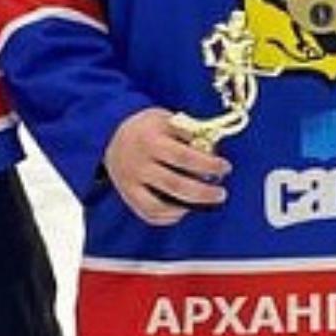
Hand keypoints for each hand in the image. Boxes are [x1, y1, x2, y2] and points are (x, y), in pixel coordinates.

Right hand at [103, 108, 230, 225]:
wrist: (109, 134)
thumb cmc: (147, 127)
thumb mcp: (166, 119)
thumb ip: (188, 133)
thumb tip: (212, 150)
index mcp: (151, 140)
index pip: (185, 156)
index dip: (208, 165)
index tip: (225, 167)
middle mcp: (140, 163)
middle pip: (175, 185)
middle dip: (203, 192)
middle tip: (221, 193)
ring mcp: (131, 182)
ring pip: (160, 205)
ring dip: (187, 207)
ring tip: (204, 203)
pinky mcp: (128, 195)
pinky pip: (148, 213)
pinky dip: (168, 216)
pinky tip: (183, 209)